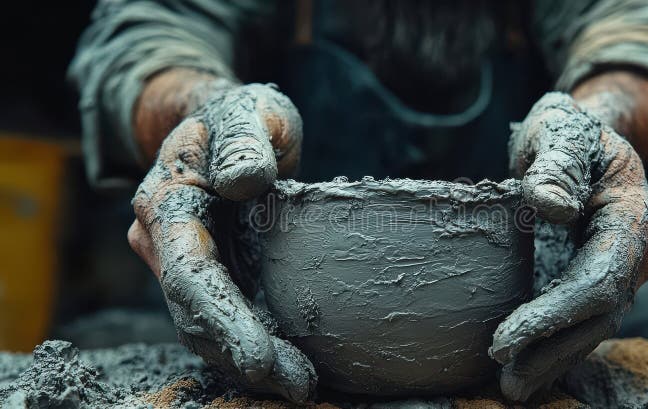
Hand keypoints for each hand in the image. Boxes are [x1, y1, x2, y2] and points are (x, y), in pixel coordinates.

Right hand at [127, 83, 315, 401]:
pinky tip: (288, 363)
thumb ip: (244, 142)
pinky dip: (251, 343)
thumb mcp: (248, 113)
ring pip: (205, 325)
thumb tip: (244, 180)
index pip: (190, 273)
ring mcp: (183, 261)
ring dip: (248, 359)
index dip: (223, 319)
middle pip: (196, 313)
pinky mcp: (210, 271)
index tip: (262, 357)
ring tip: (300, 384)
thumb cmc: (240, 116)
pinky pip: (223, 316)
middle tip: (299, 386)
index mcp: (168, 204)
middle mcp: (165, 242)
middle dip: (243, 355)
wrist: (224, 123)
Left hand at [490, 92, 647, 400]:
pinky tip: (527, 365)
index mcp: (634, 216)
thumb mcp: (560, 131)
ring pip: (595, 324)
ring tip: (513, 388)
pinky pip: (585, 316)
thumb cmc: (569, 130)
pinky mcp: (604, 273)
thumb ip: (556, 163)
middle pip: (599, 315)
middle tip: (505, 382)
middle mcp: (639, 250)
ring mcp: (625, 266)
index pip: (598, 281)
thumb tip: (549, 206)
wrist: (586, 136)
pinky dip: (557, 342)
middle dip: (552, 351)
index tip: (504, 338)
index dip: (553, 316)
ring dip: (554, 357)